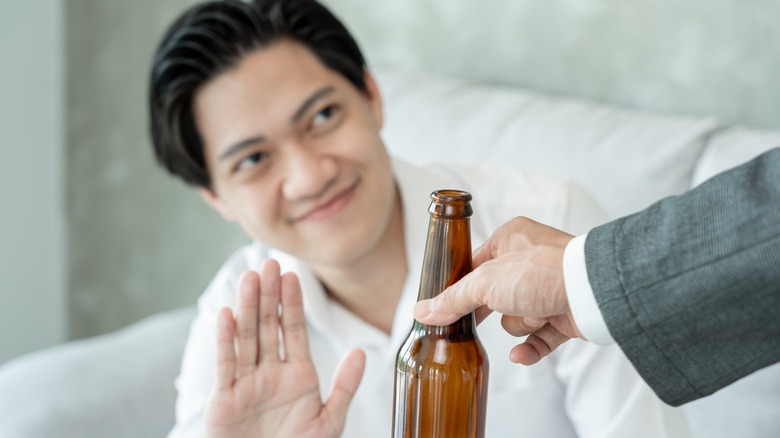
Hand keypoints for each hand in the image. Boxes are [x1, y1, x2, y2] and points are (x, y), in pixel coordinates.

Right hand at [205, 259, 365, 437]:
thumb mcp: (328, 422)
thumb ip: (344, 387)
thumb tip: (362, 353)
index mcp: (297, 375)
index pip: (295, 331)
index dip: (293, 304)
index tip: (293, 276)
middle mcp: (270, 373)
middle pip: (268, 326)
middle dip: (269, 295)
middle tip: (269, 264)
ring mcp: (246, 383)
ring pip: (247, 338)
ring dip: (247, 307)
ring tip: (250, 278)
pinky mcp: (224, 398)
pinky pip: (226, 365)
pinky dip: (225, 340)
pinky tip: (227, 314)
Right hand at [413, 217, 583, 364]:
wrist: (592, 292)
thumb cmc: (543, 271)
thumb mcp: (485, 283)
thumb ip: (452, 300)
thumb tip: (422, 311)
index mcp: (510, 239)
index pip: (475, 265)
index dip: (462, 287)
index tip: (449, 306)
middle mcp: (530, 261)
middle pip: (493, 295)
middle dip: (494, 310)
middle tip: (479, 320)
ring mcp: (548, 289)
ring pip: (515, 319)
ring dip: (520, 323)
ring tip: (536, 314)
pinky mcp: (564, 315)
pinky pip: (538, 339)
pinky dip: (531, 347)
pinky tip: (521, 354)